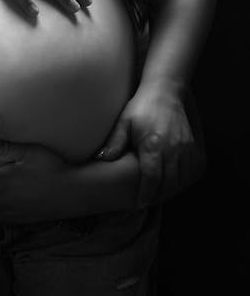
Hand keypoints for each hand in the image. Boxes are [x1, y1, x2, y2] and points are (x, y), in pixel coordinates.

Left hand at [95, 85, 202, 205]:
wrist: (165, 91)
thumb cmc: (141, 106)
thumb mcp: (124, 122)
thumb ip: (114, 142)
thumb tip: (102, 159)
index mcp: (153, 145)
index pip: (152, 178)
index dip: (146, 195)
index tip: (139, 204)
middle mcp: (173, 148)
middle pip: (169, 183)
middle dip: (157, 196)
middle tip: (146, 203)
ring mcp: (186, 147)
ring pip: (182, 179)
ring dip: (171, 190)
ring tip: (158, 195)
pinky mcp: (193, 145)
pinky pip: (193, 170)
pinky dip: (184, 180)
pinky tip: (174, 183)